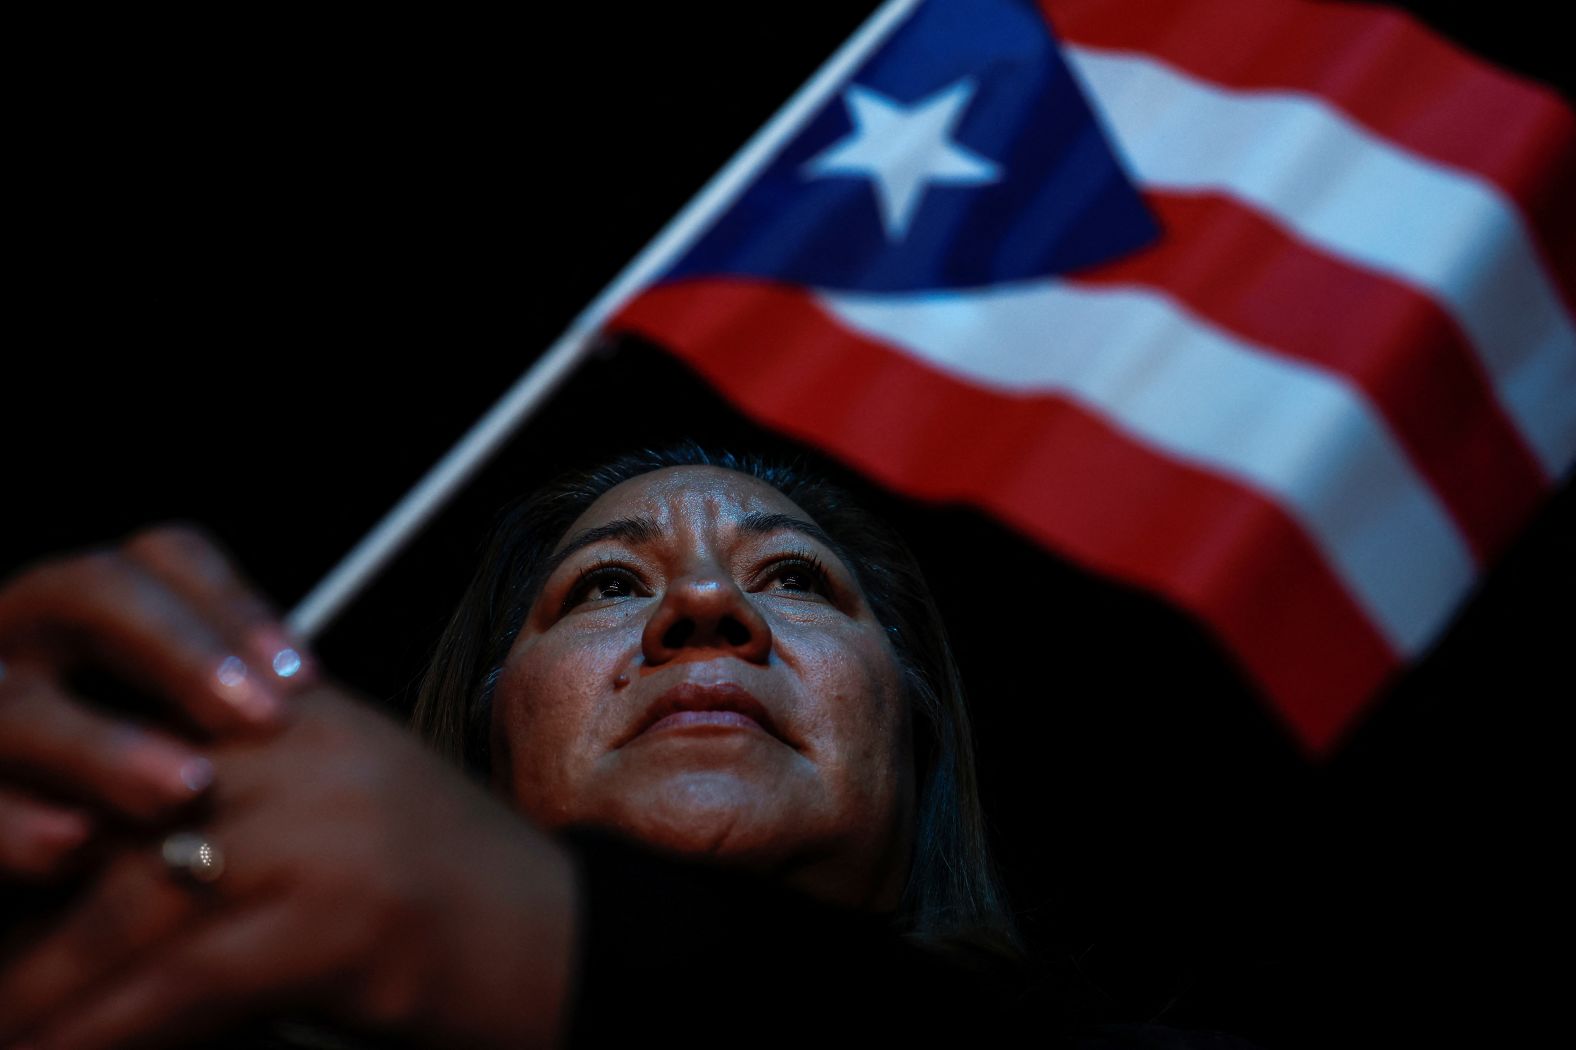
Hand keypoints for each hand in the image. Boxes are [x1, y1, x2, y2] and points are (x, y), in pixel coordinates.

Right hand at [0, 525, 309, 877]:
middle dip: (184, 651)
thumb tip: (302, 706)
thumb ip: (223, 713)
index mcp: (88, 608)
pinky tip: (78, 843)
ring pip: (20, 703)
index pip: (164, 558)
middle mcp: (21, 634)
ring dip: (108, 746)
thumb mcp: (175, 742)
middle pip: (93, 593)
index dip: (235, 607)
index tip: (304, 680)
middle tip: (264, 718)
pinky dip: (19, 822)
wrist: (20, 888)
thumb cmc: (121, 802)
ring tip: (187, 787)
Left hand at [0, 686, 576, 1049]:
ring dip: (39, 986)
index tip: (6, 850)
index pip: (126, 719)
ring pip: (123, 904)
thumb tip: (88, 847)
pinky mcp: (332, 921)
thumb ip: (232, 792)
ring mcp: (320, 829)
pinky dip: (99, 1033)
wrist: (563, 938)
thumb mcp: (337, 796)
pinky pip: (174, 983)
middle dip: (25, 897)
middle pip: (109, 814)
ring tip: (7, 1025)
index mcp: (294, 710)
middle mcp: (301, 749)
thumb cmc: (448, 884)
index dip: (39, 786)